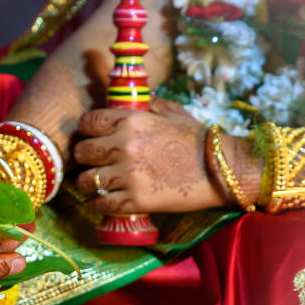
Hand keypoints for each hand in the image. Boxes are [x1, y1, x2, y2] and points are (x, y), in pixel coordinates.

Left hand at [73, 97, 226, 213]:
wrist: (223, 170)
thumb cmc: (197, 140)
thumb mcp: (172, 112)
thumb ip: (147, 105)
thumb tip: (129, 101)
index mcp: (131, 120)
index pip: (88, 122)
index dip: (85, 131)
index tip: (89, 137)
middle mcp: (125, 145)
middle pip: (82, 152)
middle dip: (83, 158)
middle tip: (91, 163)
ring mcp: (129, 175)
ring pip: (87, 181)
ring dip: (88, 183)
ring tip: (95, 184)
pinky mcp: (136, 200)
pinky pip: (102, 204)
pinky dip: (98, 203)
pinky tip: (103, 201)